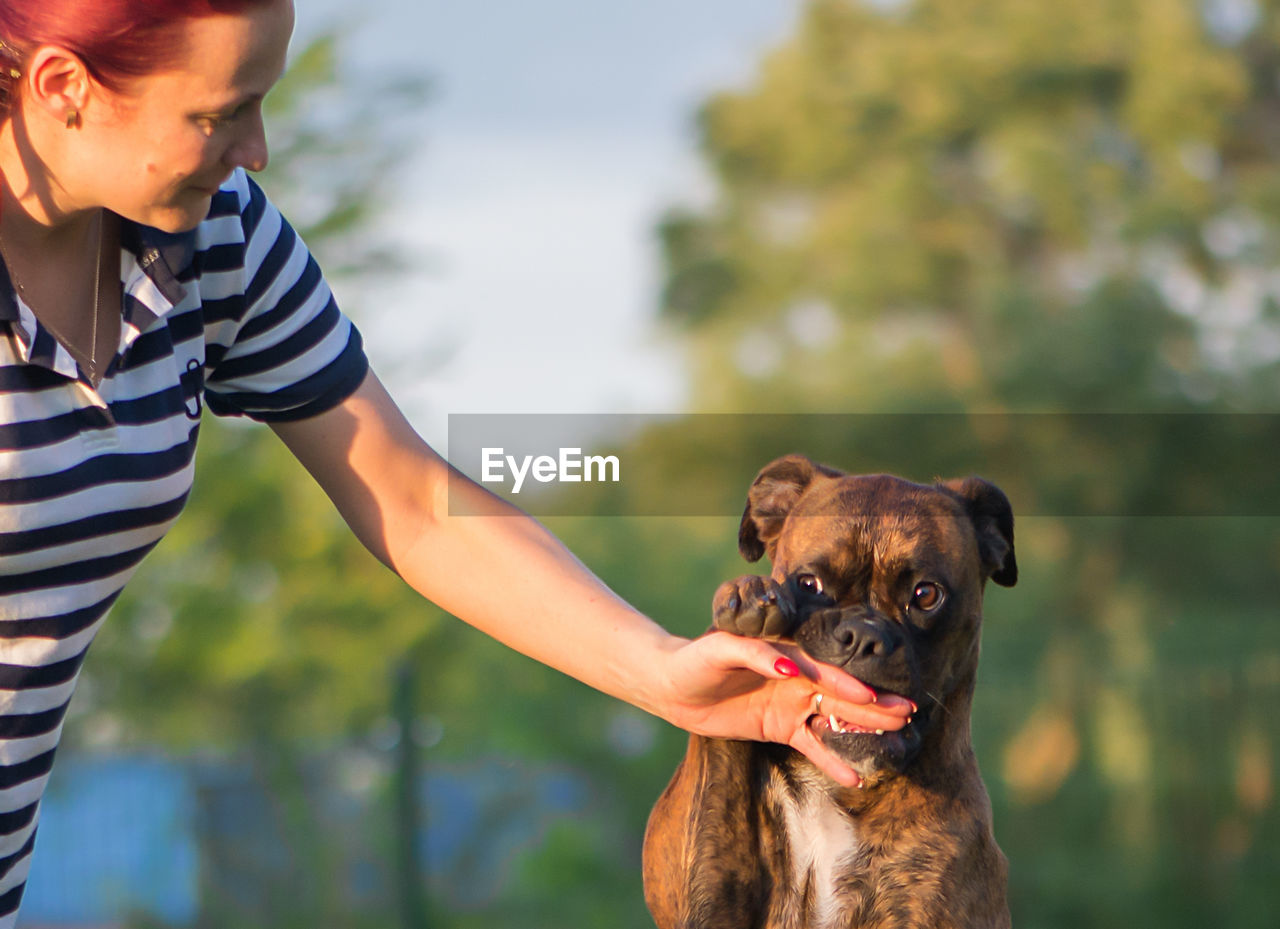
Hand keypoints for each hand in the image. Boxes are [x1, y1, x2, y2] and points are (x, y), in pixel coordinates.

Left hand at [654, 630, 914, 786]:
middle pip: (841, 693)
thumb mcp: (722, 648)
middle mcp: (797, 677)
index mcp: (788, 652)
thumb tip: (789, 667)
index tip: (875, 696)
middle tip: (909, 713)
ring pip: (835, 718)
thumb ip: (757, 652)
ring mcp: (791, 703)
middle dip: (874, 704)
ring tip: (897, 738)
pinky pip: (813, 745)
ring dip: (864, 728)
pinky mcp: (781, 727)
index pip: (825, 670)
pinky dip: (832, 760)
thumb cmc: (697, 658)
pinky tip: (855, 776)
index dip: (850, 683)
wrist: (674, 685)